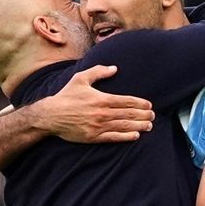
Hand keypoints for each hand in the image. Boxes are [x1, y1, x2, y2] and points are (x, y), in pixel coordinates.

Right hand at [33, 64, 154, 143]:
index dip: (140, 103)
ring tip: (149, 126)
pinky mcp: (94, 137)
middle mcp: (103, 113)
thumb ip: (98, 72)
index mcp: (102, 99)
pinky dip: (126, 137)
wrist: (51, 115)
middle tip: (153, 115)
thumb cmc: (66, 96)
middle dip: (143, 115)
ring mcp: (99, 126)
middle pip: (129, 114)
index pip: (126, 101)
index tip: (149, 105)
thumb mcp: (81, 79)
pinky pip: (114, 137)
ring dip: (139, 126)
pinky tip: (135, 136)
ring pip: (124, 126)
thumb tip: (114, 68)